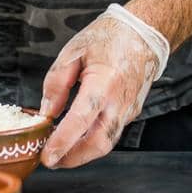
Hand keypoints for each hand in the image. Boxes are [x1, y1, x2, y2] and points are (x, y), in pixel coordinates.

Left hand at [39, 5, 168, 168]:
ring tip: (61, 151)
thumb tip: (47, 111)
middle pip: (98, 143)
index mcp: (104, 82)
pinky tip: (78, 135)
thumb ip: (57, 82)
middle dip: (72, 158)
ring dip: (83, 153)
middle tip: (51, 160)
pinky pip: (112, 133)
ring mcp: (129, 109)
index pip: (81, 120)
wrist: (144, 32)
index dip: (62, 141)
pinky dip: (93, 140)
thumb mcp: (74, 51)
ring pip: (107, 143)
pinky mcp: (131, 112)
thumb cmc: (110, 37)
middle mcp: (119, 101)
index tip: (47, 155)